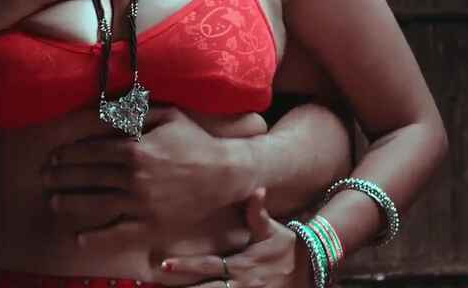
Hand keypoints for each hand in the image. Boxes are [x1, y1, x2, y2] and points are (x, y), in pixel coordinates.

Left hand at [41, 107, 261, 246]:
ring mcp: (142, 202)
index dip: (70, 154)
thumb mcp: (167, 115)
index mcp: (136, 148)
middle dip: (62, 176)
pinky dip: (98, 237)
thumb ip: (135, 111)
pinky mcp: (152, 223)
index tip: (55, 155)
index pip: (93, 151)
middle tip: (44, 176)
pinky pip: (119, 232)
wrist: (225, 173)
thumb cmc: (195, 140)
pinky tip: (79, 238)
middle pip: (89, 176)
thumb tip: (105, 106)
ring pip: (97, 204)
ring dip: (71, 203)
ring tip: (53, 201)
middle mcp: (134, 177)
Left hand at [159, 188, 309, 287]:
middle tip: (157, 286)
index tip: (165, 263)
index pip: (209, 266)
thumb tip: (256, 189)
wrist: (310, 268)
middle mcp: (242, 284)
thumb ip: (258, 213)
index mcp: (243, 265)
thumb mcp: (273, 230)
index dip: (187, 266)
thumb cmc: (287, 246)